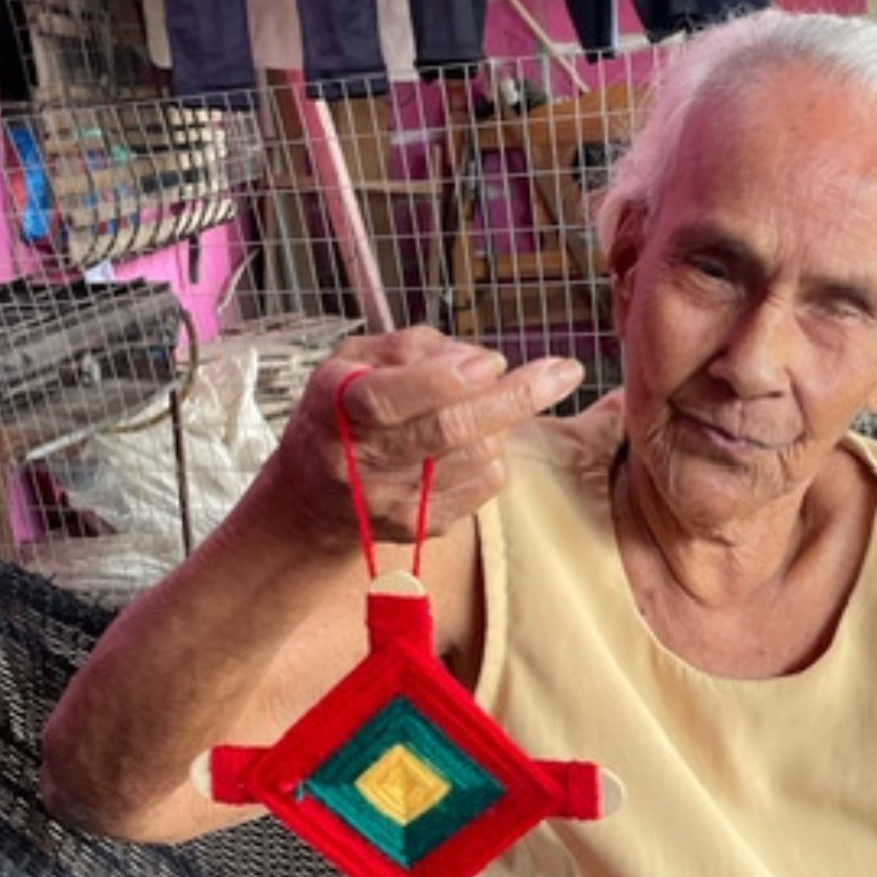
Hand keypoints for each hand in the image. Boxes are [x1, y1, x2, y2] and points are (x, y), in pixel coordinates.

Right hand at [272, 327, 584, 547]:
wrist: (313, 498)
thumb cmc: (340, 414)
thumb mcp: (354, 361)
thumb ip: (411, 348)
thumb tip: (473, 358)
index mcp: (336, 409)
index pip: (390, 397)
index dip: (444, 378)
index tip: (492, 360)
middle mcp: (361, 461)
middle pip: (447, 430)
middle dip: (513, 398)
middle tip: (564, 372)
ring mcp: (394, 501)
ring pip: (476, 455)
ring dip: (499, 422)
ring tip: (483, 404)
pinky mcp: (421, 527)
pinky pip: (484, 484)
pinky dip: (493, 454)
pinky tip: (473, 440)